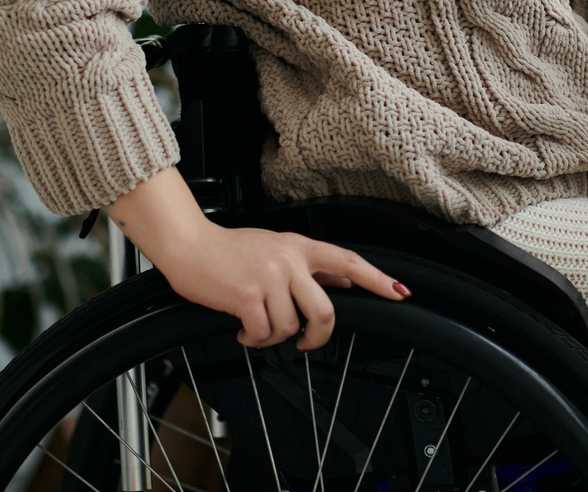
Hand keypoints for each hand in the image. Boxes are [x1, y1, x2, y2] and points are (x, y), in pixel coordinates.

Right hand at [105, 167, 408, 349]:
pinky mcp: (246, 295)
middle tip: (305, 342)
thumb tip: (344, 277)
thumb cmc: (229, 250)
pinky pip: (263, 333)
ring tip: (257, 328)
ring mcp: (269, 277)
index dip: (376, 279)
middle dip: (317, 336)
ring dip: (273, 338)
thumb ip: (310, 265)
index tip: (399, 292)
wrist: (189, 246)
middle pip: (325, 311)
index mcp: (299, 247)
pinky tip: (243, 330)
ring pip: (290, 328)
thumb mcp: (277, 248)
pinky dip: (254, 340)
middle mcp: (289, 260)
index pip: (348, 260)